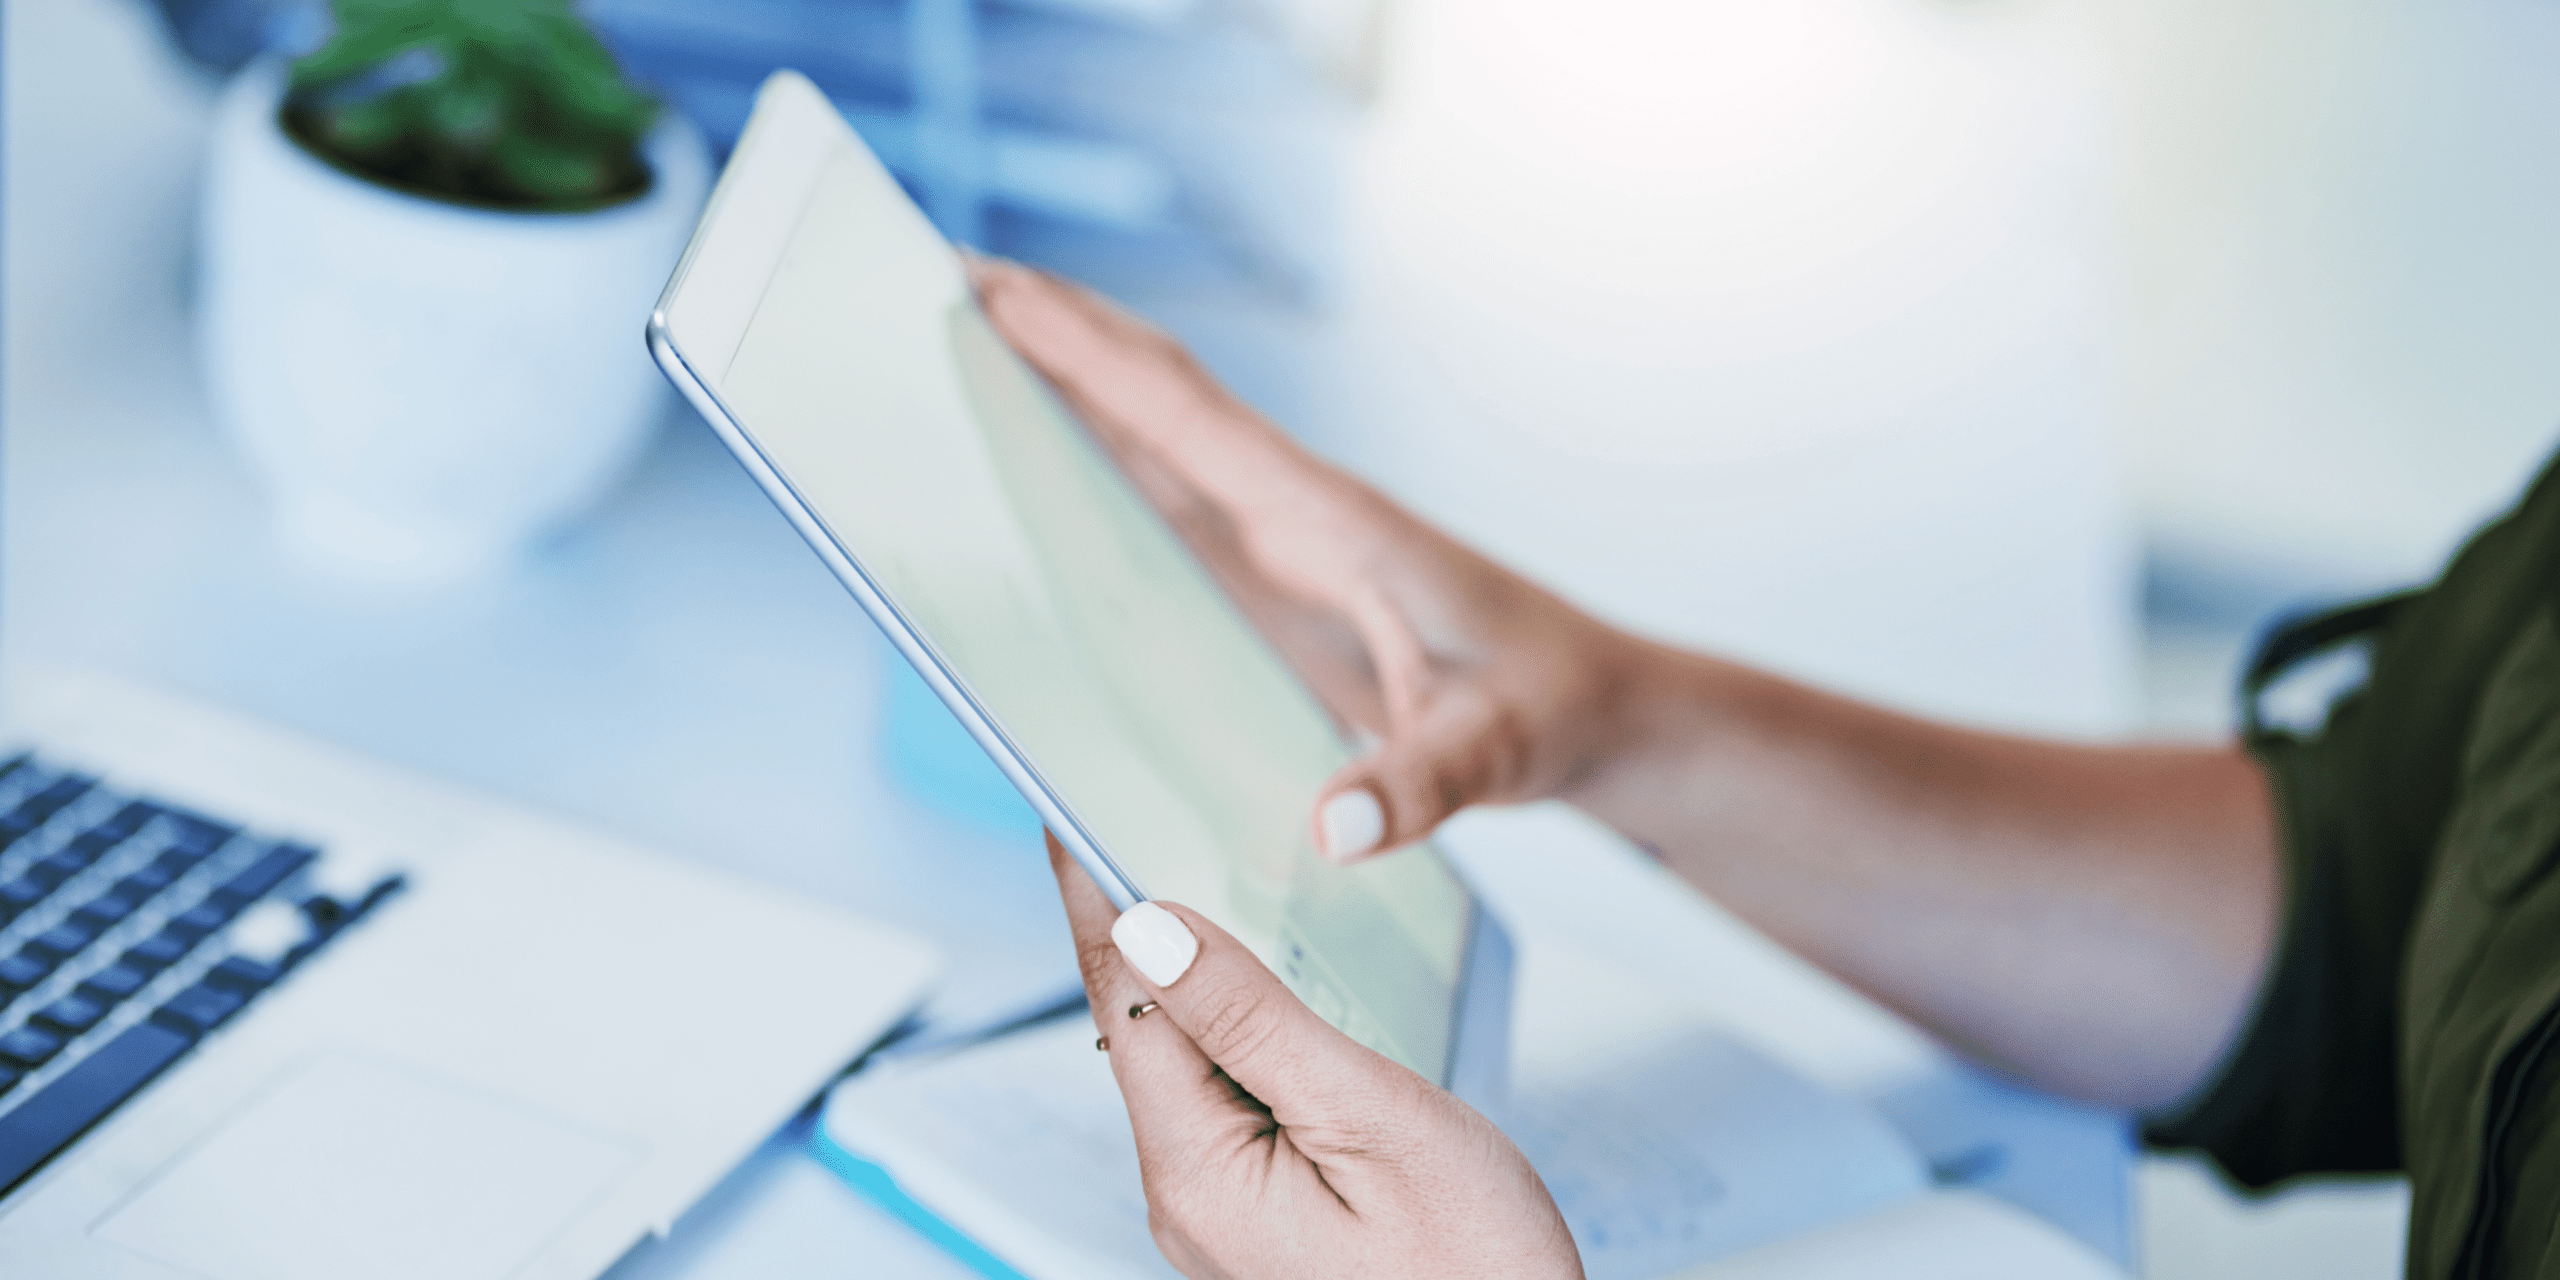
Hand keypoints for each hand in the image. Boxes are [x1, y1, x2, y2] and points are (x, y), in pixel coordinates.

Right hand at [975, 257, 1678, 860]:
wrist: (1593, 706)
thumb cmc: (1552, 707)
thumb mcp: (1497, 751)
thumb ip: (1419, 785)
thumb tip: (1329, 830)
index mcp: (1332, 523)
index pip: (1194, 421)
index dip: (1093, 360)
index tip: (1003, 294)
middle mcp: (1292, 514)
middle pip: (1155, 401)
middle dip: (1055, 335)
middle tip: (946, 274)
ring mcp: (1276, 544)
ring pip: (1153, 442)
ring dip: (1063, 387)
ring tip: (963, 333)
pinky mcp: (1269, 582)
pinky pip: (1166, 503)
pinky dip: (1095, 459)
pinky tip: (1038, 456)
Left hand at [1049, 832, 1581, 1279]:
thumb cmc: (1477, 1278)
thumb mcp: (1372, 1122)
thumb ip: (1256, 1021)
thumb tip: (1154, 931)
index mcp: (1198, 1172)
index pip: (1121, 999)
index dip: (1094, 896)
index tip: (1062, 810)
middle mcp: (1188, 1198)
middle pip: (1139, 1029)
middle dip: (1137, 926)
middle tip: (1127, 816)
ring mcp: (1221, 1216)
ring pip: (1183, 1064)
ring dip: (1189, 978)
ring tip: (1188, 879)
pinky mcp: (1262, 1222)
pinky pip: (1224, 1104)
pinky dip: (1233, 1033)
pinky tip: (1257, 992)